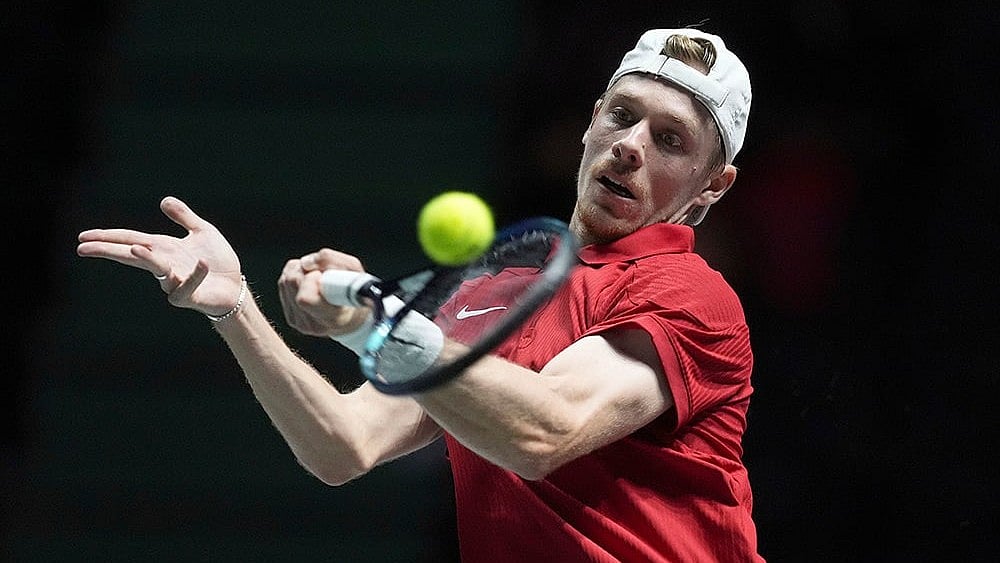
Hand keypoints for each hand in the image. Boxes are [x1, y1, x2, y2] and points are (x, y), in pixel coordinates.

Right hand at [77, 196, 243, 316]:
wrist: (234, 286)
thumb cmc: (217, 261)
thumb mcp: (202, 231)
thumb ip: (184, 217)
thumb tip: (164, 200)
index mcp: (163, 248)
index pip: (130, 240)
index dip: (108, 237)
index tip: (83, 238)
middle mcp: (164, 264)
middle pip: (131, 255)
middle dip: (108, 250)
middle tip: (83, 247)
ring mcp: (174, 282)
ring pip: (157, 270)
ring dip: (147, 259)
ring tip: (135, 248)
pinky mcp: (189, 296)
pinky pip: (188, 286)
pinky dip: (194, 275)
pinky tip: (201, 263)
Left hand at [278, 248, 370, 337]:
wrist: (353, 317)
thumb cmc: (357, 293)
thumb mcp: (355, 271)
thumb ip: (332, 260)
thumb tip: (306, 262)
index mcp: (333, 317)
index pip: (305, 298)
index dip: (312, 278)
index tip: (323, 276)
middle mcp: (314, 324)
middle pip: (292, 282)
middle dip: (306, 270)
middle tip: (322, 274)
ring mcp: (300, 324)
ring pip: (285, 282)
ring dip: (299, 272)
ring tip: (316, 279)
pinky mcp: (292, 319)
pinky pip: (283, 286)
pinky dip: (294, 279)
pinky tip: (308, 284)